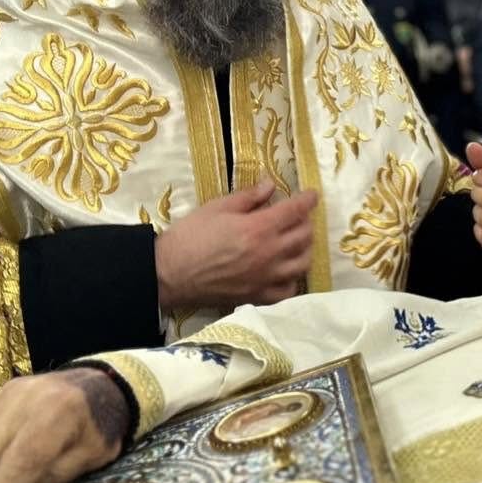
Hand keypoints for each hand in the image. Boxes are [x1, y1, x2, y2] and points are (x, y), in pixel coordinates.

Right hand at [155, 184, 318, 310]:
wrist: (169, 274)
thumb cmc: (190, 236)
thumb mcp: (217, 207)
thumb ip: (248, 197)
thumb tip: (271, 185)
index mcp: (259, 228)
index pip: (296, 210)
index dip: (308, 200)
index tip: (313, 195)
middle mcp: (270, 254)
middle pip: (304, 236)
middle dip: (306, 221)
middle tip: (297, 216)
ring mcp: (266, 278)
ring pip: (303, 263)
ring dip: (305, 249)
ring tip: (296, 241)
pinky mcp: (258, 297)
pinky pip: (288, 290)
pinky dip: (292, 279)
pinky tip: (285, 270)